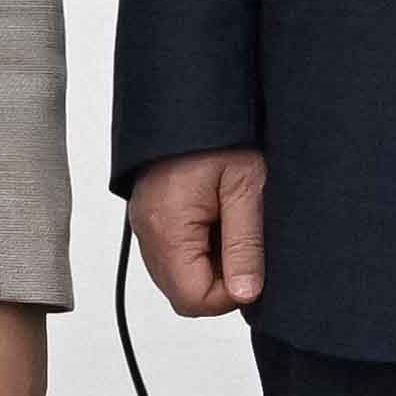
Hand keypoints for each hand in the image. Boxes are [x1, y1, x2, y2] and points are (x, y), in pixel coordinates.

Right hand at [129, 149, 269, 318]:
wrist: (189, 96)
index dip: (230, 294)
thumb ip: (244, 245)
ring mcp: (144, 225)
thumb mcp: (245, 186)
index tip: (251, 264)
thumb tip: (246, 293)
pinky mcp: (149, 216)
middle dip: (219, 281)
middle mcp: (148, 231)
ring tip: (230, 225)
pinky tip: (216, 219)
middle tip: (244, 242)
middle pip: (182, 294)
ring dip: (208, 265)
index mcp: (168, 226)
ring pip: (177, 276)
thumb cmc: (219, 133)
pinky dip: (196, 249)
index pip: (193, 299)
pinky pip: (171, 253)